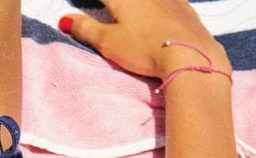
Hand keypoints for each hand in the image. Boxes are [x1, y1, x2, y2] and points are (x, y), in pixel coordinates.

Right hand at [59, 0, 230, 78]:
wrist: (190, 54)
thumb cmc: (144, 48)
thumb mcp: (107, 42)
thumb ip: (85, 28)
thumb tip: (65, 19)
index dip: (87, 3)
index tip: (80, 7)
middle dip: (115, 5)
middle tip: (109, 10)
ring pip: (147, 0)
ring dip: (136, 6)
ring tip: (129, 14)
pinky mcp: (184, 7)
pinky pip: (166, 1)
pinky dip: (157, 5)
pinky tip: (156, 10)